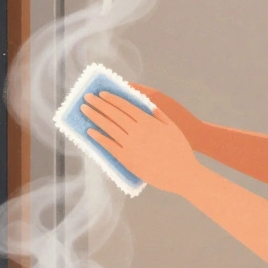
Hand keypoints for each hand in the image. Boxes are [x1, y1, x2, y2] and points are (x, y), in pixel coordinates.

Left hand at [81, 91, 202, 195]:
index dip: (111, 99)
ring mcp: (131, 145)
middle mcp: (137, 130)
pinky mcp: (127, 159)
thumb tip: (145, 104)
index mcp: (148, 121)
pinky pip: (109, 146)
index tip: (101, 94)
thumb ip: (158, 114)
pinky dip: (99, 138)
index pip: (125, 105)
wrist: (182, 173)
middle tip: (87, 97)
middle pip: (113, 114)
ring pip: (109, 127)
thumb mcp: (172, 127)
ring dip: (95, 117)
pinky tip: (90, 132)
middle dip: (99, 104)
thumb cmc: (180, 150)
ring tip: (85, 110)